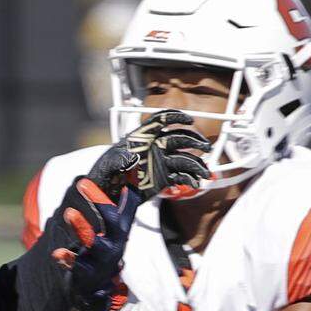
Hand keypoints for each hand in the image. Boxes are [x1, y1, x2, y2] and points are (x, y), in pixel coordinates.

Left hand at [51, 179, 142, 310]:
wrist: (95, 295)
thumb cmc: (102, 254)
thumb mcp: (113, 231)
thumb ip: (120, 205)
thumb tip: (130, 171)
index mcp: (120, 232)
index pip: (128, 208)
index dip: (130, 190)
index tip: (129, 168)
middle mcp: (114, 245)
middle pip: (113, 221)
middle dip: (99, 201)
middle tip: (82, 182)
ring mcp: (100, 261)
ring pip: (95, 244)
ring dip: (82, 227)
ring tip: (68, 213)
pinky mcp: (84, 275)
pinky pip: (76, 267)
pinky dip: (67, 259)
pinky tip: (57, 254)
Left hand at [89, 110, 211, 199]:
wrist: (107, 193)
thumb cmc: (105, 174)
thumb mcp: (110, 163)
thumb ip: (121, 158)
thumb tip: (132, 157)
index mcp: (142, 139)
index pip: (160, 121)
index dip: (175, 117)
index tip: (188, 119)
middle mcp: (154, 148)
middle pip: (179, 138)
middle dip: (194, 140)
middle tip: (205, 146)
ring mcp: (160, 163)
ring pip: (184, 159)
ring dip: (197, 164)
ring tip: (205, 174)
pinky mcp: (163, 178)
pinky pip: (181, 176)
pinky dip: (189, 179)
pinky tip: (194, 183)